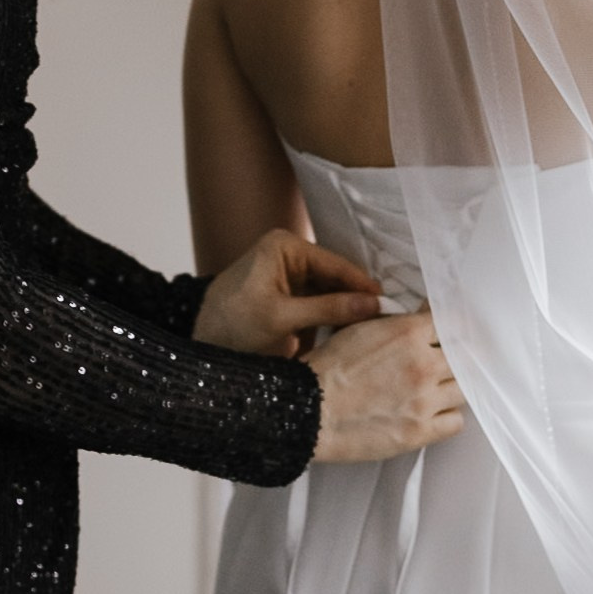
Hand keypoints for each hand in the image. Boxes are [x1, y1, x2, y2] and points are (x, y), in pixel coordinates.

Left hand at [193, 229, 382, 356]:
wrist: (201, 347)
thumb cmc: (231, 325)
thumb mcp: (283, 317)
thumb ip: (329, 308)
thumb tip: (372, 304)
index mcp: (283, 246)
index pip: (335, 264)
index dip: (363, 285)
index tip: (391, 304)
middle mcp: (287, 254)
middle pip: (334, 277)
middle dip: (356, 299)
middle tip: (386, 320)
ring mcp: (287, 274)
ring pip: (329, 291)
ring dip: (346, 310)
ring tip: (373, 329)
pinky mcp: (286, 296)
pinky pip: (318, 303)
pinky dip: (332, 318)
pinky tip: (349, 333)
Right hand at [309, 308, 465, 462]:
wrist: (308, 409)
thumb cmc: (327, 370)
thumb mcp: (360, 329)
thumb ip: (395, 323)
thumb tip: (419, 317)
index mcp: (408, 334)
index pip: (452, 322)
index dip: (451, 327)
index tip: (450, 332)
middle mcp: (422, 365)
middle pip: (464, 356)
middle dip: (455, 357)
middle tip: (443, 362)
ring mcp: (424, 400)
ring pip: (464, 388)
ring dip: (452, 386)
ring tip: (435, 388)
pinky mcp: (420, 431)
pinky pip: (456, 422)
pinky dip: (448, 416)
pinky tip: (432, 412)